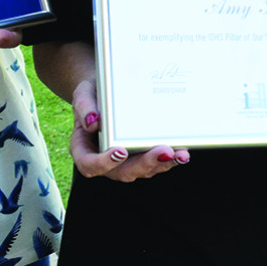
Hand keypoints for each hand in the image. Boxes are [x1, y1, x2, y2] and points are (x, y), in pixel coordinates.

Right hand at [66, 77, 186, 182]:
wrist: (106, 93)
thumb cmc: (93, 95)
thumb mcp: (83, 94)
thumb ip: (84, 106)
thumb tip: (93, 122)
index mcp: (84, 149)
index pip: (90, 165)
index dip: (104, 163)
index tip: (120, 151)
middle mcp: (105, 160)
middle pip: (123, 172)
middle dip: (145, 163)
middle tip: (164, 151)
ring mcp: (125, 161)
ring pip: (143, 170)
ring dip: (163, 164)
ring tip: (181, 154)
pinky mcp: (141, 156)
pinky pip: (155, 163)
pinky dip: (170, 159)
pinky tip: (183, 152)